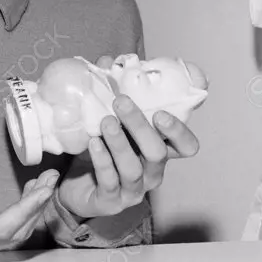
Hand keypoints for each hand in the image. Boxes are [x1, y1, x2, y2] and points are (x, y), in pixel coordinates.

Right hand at [0, 170, 58, 261]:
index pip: (0, 227)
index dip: (26, 208)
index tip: (44, 187)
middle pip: (11, 235)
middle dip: (35, 207)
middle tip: (51, 177)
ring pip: (10, 238)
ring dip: (30, 212)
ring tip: (44, 184)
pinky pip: (2, 237)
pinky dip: (19, 217)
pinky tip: (27, 198)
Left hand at [56, 57, 201, 219]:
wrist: (75, 186)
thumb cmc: (100, 151)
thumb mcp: (110, 122)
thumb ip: (112, 93)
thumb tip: (108, 60)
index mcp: (158, 152)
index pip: (186, 147)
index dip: (179, 131)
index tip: (161, 113)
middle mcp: (152, 172)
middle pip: (157, 152)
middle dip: (140, 126)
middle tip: (121, 103)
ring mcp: (133, 189)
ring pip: (134, 167)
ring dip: (120, 143)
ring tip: (105, 122)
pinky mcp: (111, 201)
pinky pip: (110, 181)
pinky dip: (103, 160)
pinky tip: (93, 144)